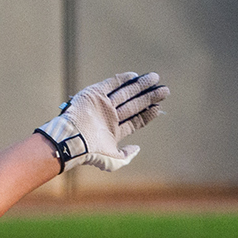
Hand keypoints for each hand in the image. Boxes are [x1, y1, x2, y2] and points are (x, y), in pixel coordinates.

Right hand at [36, 71, 167, 172]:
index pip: (135, 120)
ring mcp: (103, 105)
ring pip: (125, 93)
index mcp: (114, 131)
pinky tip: (136, 76)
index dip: (148, 113)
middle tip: (164, 90)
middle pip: (134, 105)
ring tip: (155, 78)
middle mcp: (109, 117)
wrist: (72, 140)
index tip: (160, 107)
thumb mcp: (113, 161)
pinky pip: (111, 84)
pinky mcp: (95, 94)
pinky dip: (123, 80)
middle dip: (149, 97)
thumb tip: (137, 149)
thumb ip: (127, 156)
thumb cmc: (92, 152)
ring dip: (140, 86)